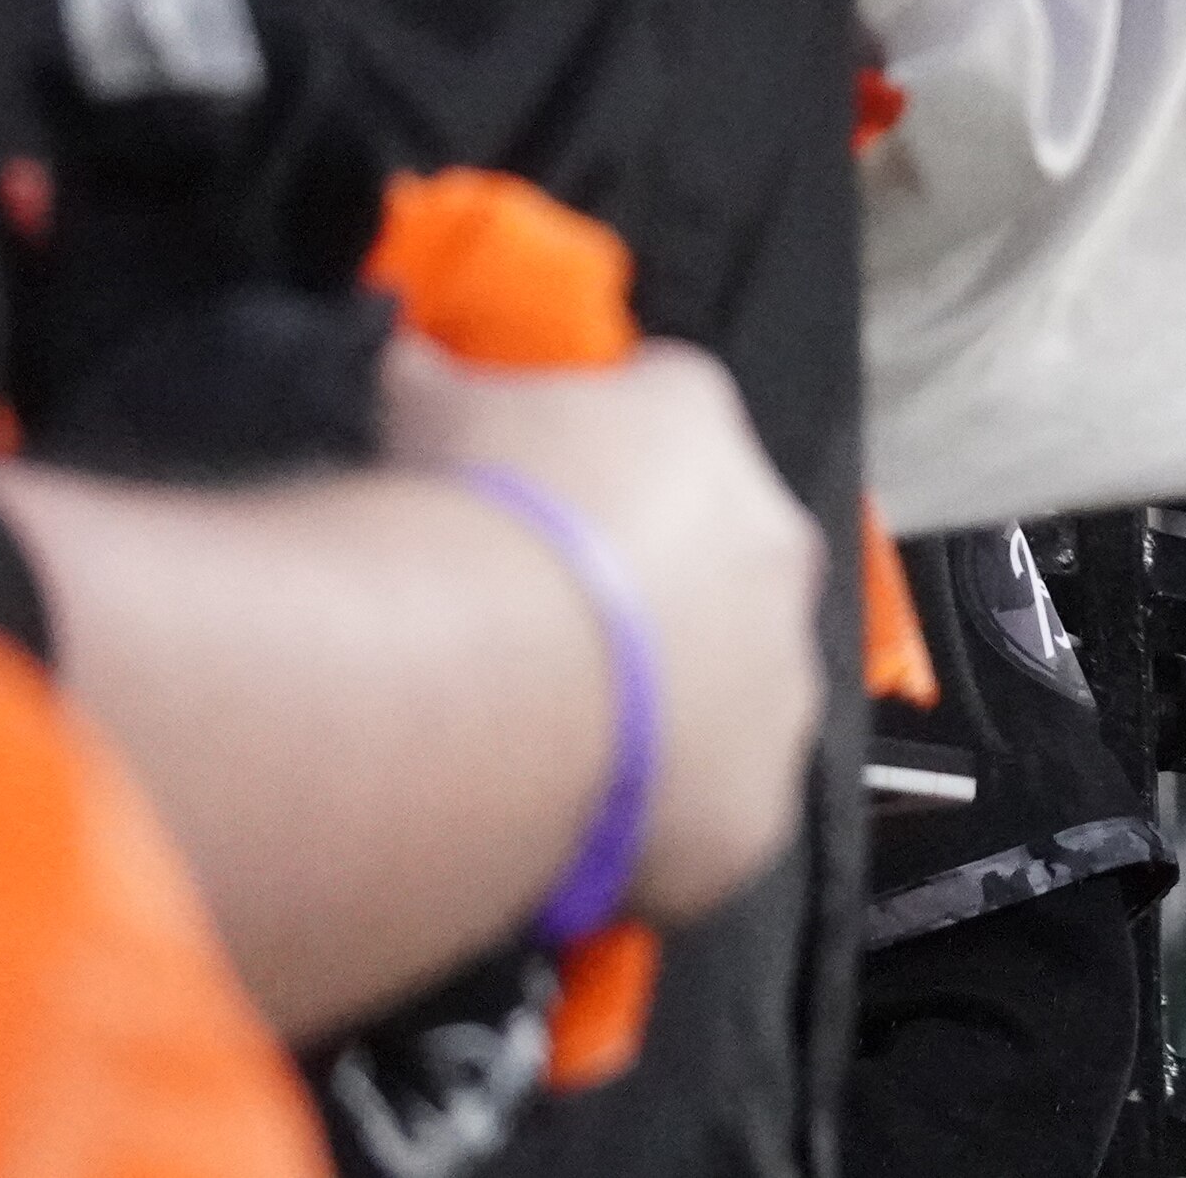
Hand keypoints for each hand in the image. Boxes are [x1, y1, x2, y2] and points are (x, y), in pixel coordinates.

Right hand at [383, 333, 827, 926]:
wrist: (496, 675)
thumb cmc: (464, 520)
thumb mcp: (425, 410)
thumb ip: (433, 381)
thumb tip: (408, 357)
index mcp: (695, 420)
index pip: (661, 409)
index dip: (588, 455)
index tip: (531, 494)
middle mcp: (771, 542)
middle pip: (715, 555)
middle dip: (639, 587)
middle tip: (539, 630)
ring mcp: (777, 680)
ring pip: (727, 691)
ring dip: (656, 710)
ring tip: (546, 739)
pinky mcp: (755, 806)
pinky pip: (704, 814)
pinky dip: (645, 825)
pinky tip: (564, 828)